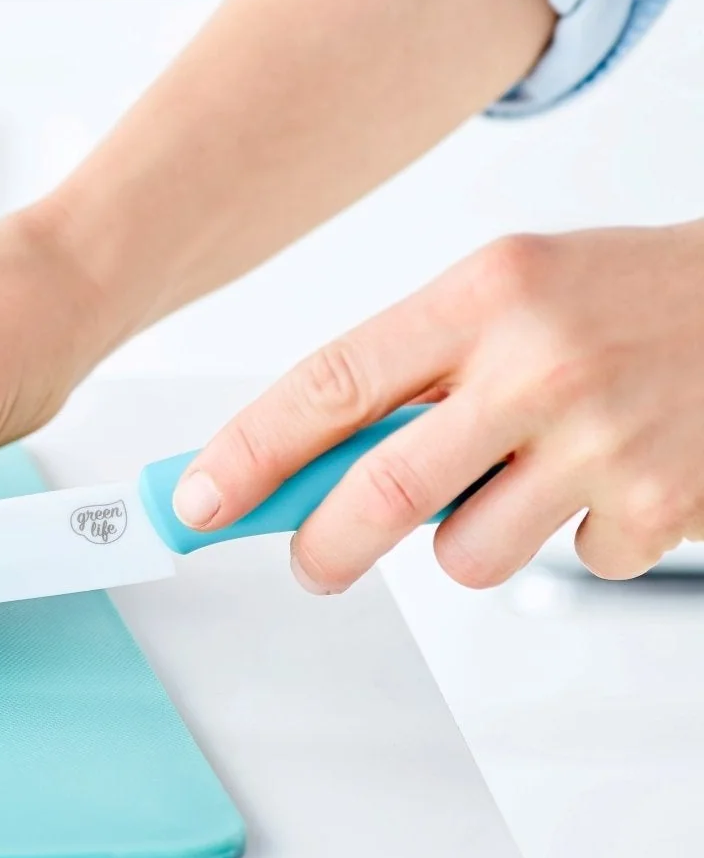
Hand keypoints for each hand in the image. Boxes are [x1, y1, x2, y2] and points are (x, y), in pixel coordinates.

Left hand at [171, 225, 703, 589]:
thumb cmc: (620, 299)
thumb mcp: (506, 294)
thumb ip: (415, 368)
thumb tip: (307, 459)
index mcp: (483, 295)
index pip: (331, 385)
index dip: (249, 453)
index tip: (199, 499)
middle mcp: (539, 364)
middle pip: (382, 490)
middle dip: (322, 543)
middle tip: (312, 560)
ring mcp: (604, 439)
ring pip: (466, 552)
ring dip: (468, 537)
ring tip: (518, 479)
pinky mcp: (661, 504)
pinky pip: (567, 563)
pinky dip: (574, 536)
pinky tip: (609, 477)